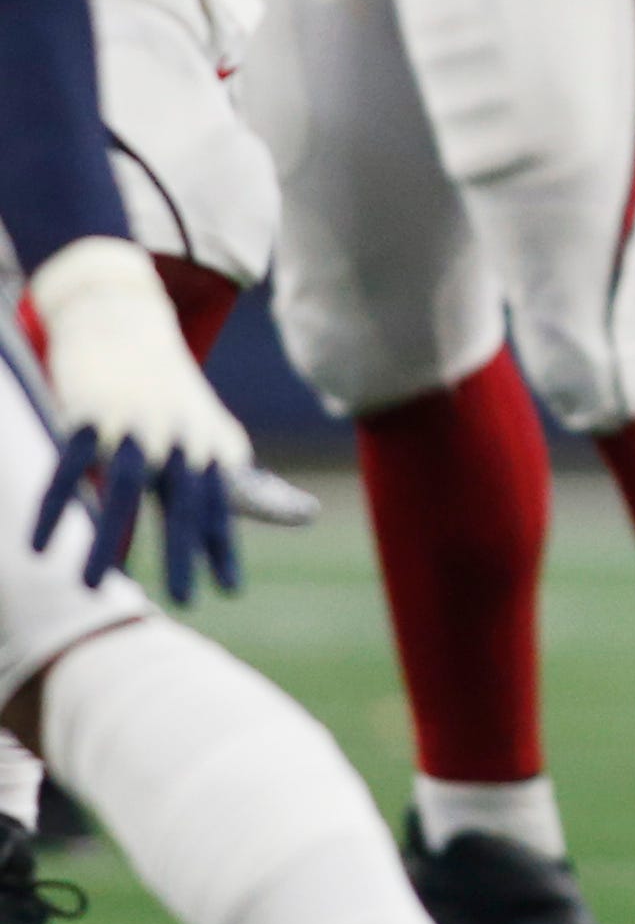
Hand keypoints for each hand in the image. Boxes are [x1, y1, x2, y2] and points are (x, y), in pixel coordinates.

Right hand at [23, 238, 250, 604]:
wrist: (125, 322)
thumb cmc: (175, 397)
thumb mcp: (217, 436)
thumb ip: (247, 484)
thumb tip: (306, 516)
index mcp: (211, 447)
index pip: (222, 504)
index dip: (225, 545)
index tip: (230, 591)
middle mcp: (178, 438)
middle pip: (183, 500)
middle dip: (185, 550)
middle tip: (185, 601)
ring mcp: (133, 425)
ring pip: (124, 487)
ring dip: (106, 539)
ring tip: (94, 590)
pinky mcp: (88, 415)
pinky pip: (68, 468)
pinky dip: (54, 508)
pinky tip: (38, 547)